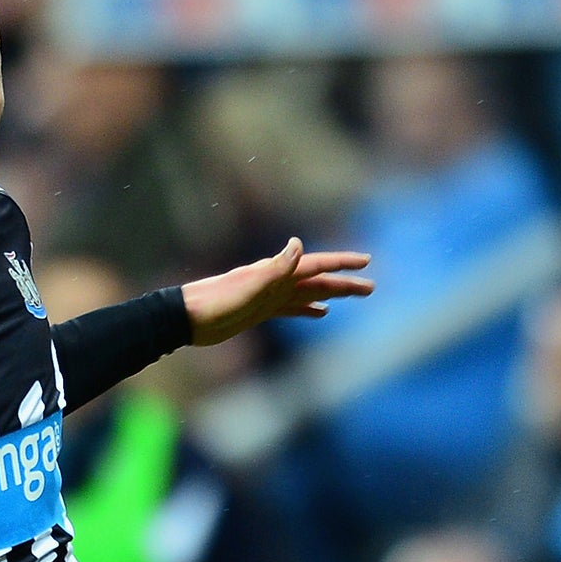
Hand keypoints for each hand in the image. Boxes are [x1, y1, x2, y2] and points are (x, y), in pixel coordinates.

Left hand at [181, 237, 373, 346]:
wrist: (187, 319)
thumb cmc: (216, 301)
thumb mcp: (249, 285)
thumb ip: (276, 267)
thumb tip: (298, 242)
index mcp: (276, 273)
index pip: (316, 264)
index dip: (342, 262)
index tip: (366, 260)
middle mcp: (276, 282)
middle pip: (318, 280)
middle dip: (345, 282)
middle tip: (372, 286)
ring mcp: (268, 297)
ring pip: (308, 293)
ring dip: (331, 294)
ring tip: (354, 295)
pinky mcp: (260, 311)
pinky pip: (291, 308)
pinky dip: (308, 309)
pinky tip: (320, 313)